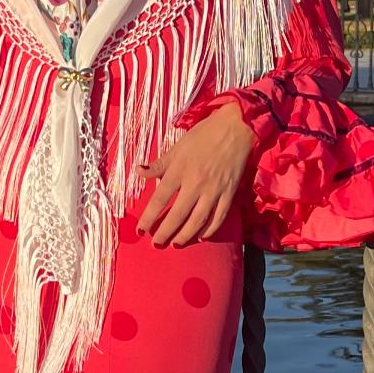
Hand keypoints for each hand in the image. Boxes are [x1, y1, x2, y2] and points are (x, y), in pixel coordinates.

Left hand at [136, 102, 254, 246]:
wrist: (235, 128)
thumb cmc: (203, 136)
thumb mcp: (177, 147)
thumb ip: (159, 164)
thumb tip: (138, 171)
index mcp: (180, 169)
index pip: (160, 198)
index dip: (149, 216)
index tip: (141, 230)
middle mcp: (196, 182)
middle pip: (178, 214)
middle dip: (165, 232)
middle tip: (156, 244)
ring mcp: (214, 190)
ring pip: (198, 220)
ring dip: (185, 235)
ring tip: (175, 244)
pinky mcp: (229, 193)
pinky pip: (219, 217)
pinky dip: (210, 229)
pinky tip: (201, 236)